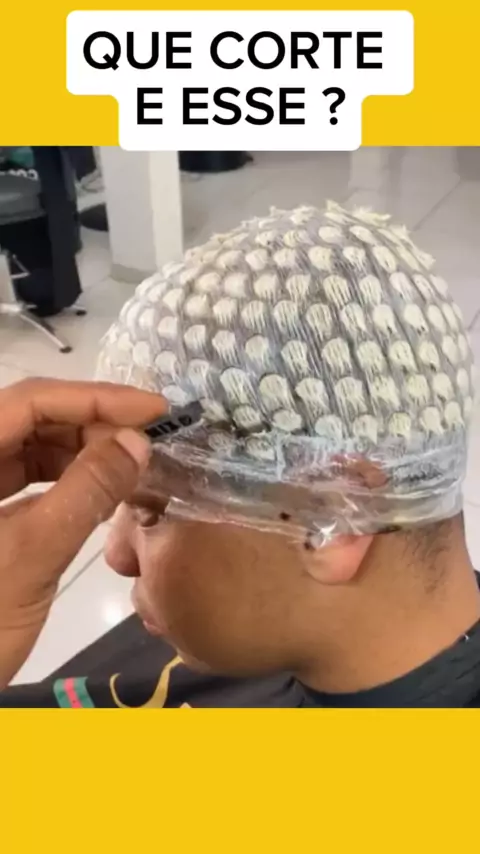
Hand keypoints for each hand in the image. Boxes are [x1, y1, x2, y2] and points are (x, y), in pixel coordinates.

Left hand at [0, 378, 164, 687]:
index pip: (28, 402)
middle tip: (147, 442)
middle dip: (91, 425)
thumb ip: (86, 492)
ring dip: (80, 451)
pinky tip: (99, 490)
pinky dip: (64, 480)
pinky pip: (23, 480)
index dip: (94, 397)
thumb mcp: (33, 554)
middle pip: (29, 419)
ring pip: (28, 448)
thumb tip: (138, 442)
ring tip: (130, 464)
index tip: (153, 409)